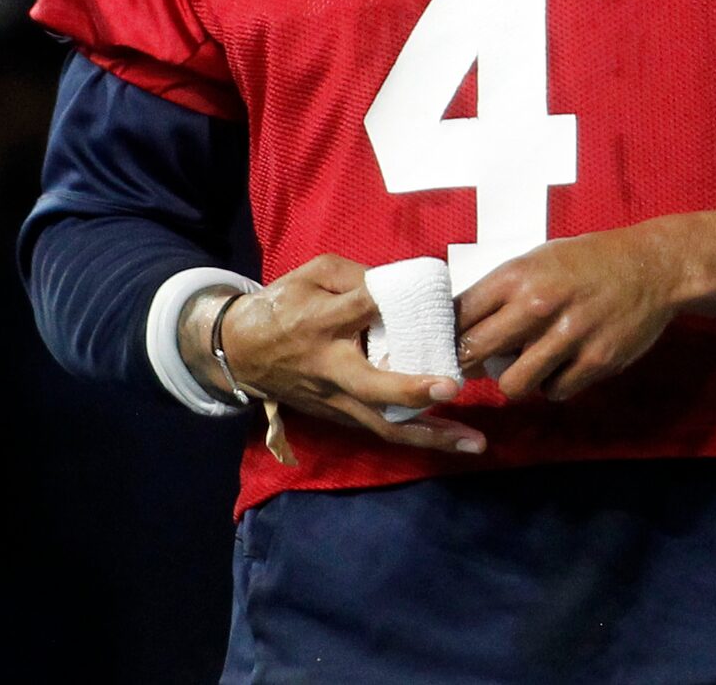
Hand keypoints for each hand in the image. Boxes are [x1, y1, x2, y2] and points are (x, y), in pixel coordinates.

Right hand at [199, 255, 485, 454]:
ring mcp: (336, 400)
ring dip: (430, 436)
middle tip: (451, 387)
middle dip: (411, 390)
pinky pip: (381, 430)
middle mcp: (331, 366)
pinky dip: (416, 436)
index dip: (390, 303)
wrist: (242, 352)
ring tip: (473, 442)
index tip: (432, 294)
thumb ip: (355, 275)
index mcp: (322, 322)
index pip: (359, 310)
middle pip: (372, 386)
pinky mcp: (340, 417)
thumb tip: (402, 285)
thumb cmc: (283, 305)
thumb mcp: (312, 274)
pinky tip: (451, 441)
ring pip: (384, 425)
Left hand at [455, 227, 683, 403]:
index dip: (448, 335)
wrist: (651, 266)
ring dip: (516, 379)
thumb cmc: (587, 261)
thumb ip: (501, 293)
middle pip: (475, 352)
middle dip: (472, 363)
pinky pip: (554, 392)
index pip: (459, 315)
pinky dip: (554, 384)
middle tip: (482, 363)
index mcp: (517, 275)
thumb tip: (461, 327)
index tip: (449, 345)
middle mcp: (537, 305)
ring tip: (529, 363)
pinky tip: (564, 363)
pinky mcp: (595, 361)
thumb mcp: (537, 260)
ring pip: (512, 384)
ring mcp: (567, 336)